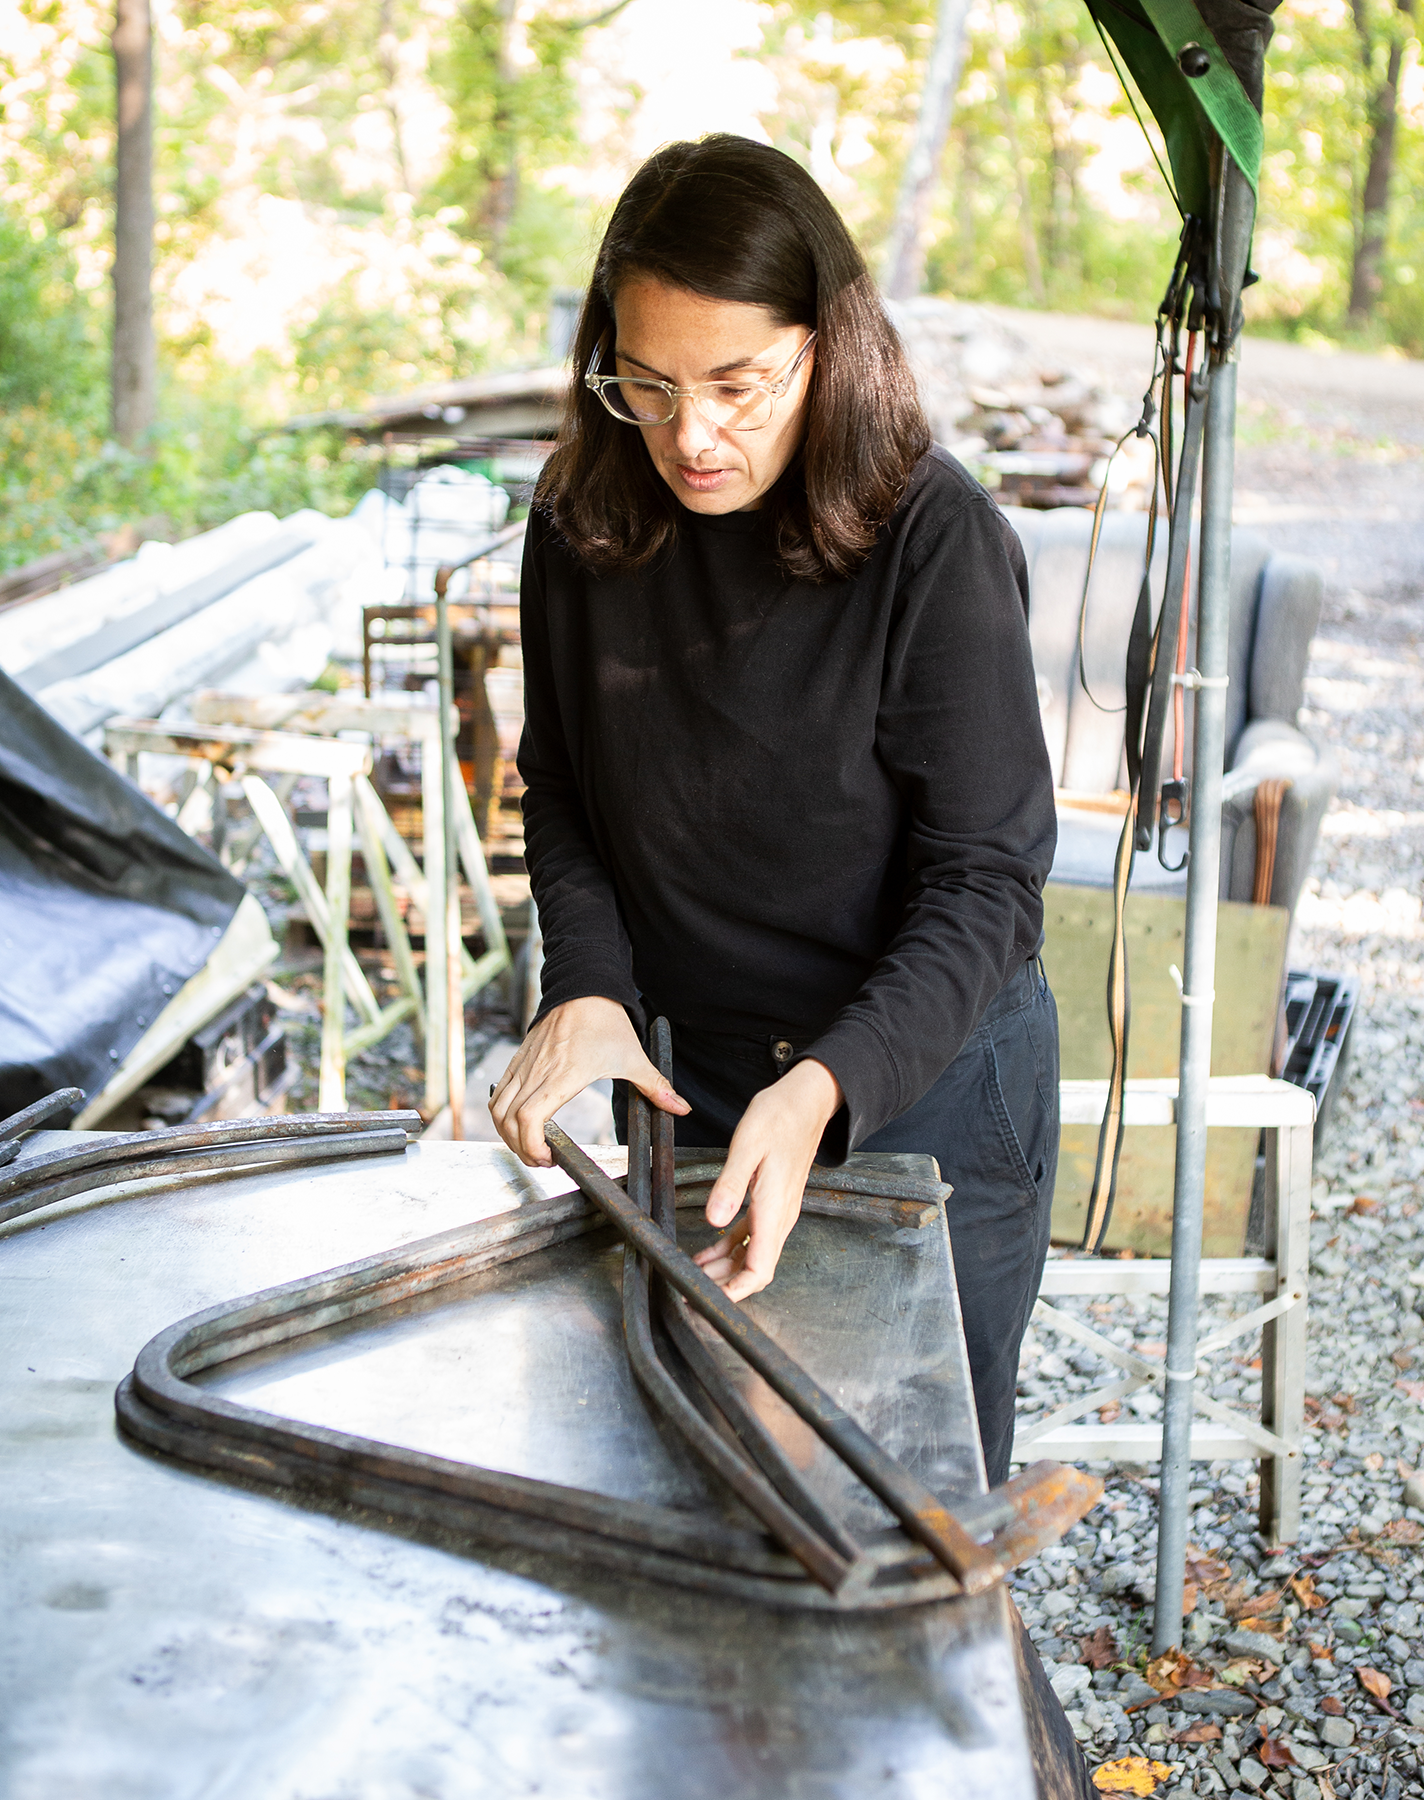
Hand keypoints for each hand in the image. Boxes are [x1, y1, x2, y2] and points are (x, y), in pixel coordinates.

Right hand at [490, 996, 688, 1166]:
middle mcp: (537, 1072)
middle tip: (542, 1159)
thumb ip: (656, 1087)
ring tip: (530, 1144)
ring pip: (497, 1109)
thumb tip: (681, 1109)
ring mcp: (524, 1066)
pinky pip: (499, 1093)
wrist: (583, 986)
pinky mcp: (518, 1060)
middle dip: (520, 1149)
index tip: (549, 1157)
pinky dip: (503, 1113)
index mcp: (562, 1076)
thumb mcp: (634, 1057)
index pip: (529, 1120)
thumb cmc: (605, 1021)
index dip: (531, 1147)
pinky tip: (521, 1121)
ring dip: (507, 1133)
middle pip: (507, 1122)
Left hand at [692, 1059, 842, 1302]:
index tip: (709, 1300)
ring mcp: (778, 1212)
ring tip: (694, 1274)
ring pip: (752, 1256)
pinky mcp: (773, 1202)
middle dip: (725, 1287)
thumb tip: (713, 1220)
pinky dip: (730, 1248)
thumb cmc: (780, 1117)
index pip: (760, 1270)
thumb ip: (730, 1186)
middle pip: (755, 1270)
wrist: (806, 1101)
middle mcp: (781, 1218)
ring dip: (725, 1269)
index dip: (735, 1292)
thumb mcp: (747, 1146)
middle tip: (691, 1292)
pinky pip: (752, 1237)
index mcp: (775, 1210)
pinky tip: (709, 1250)